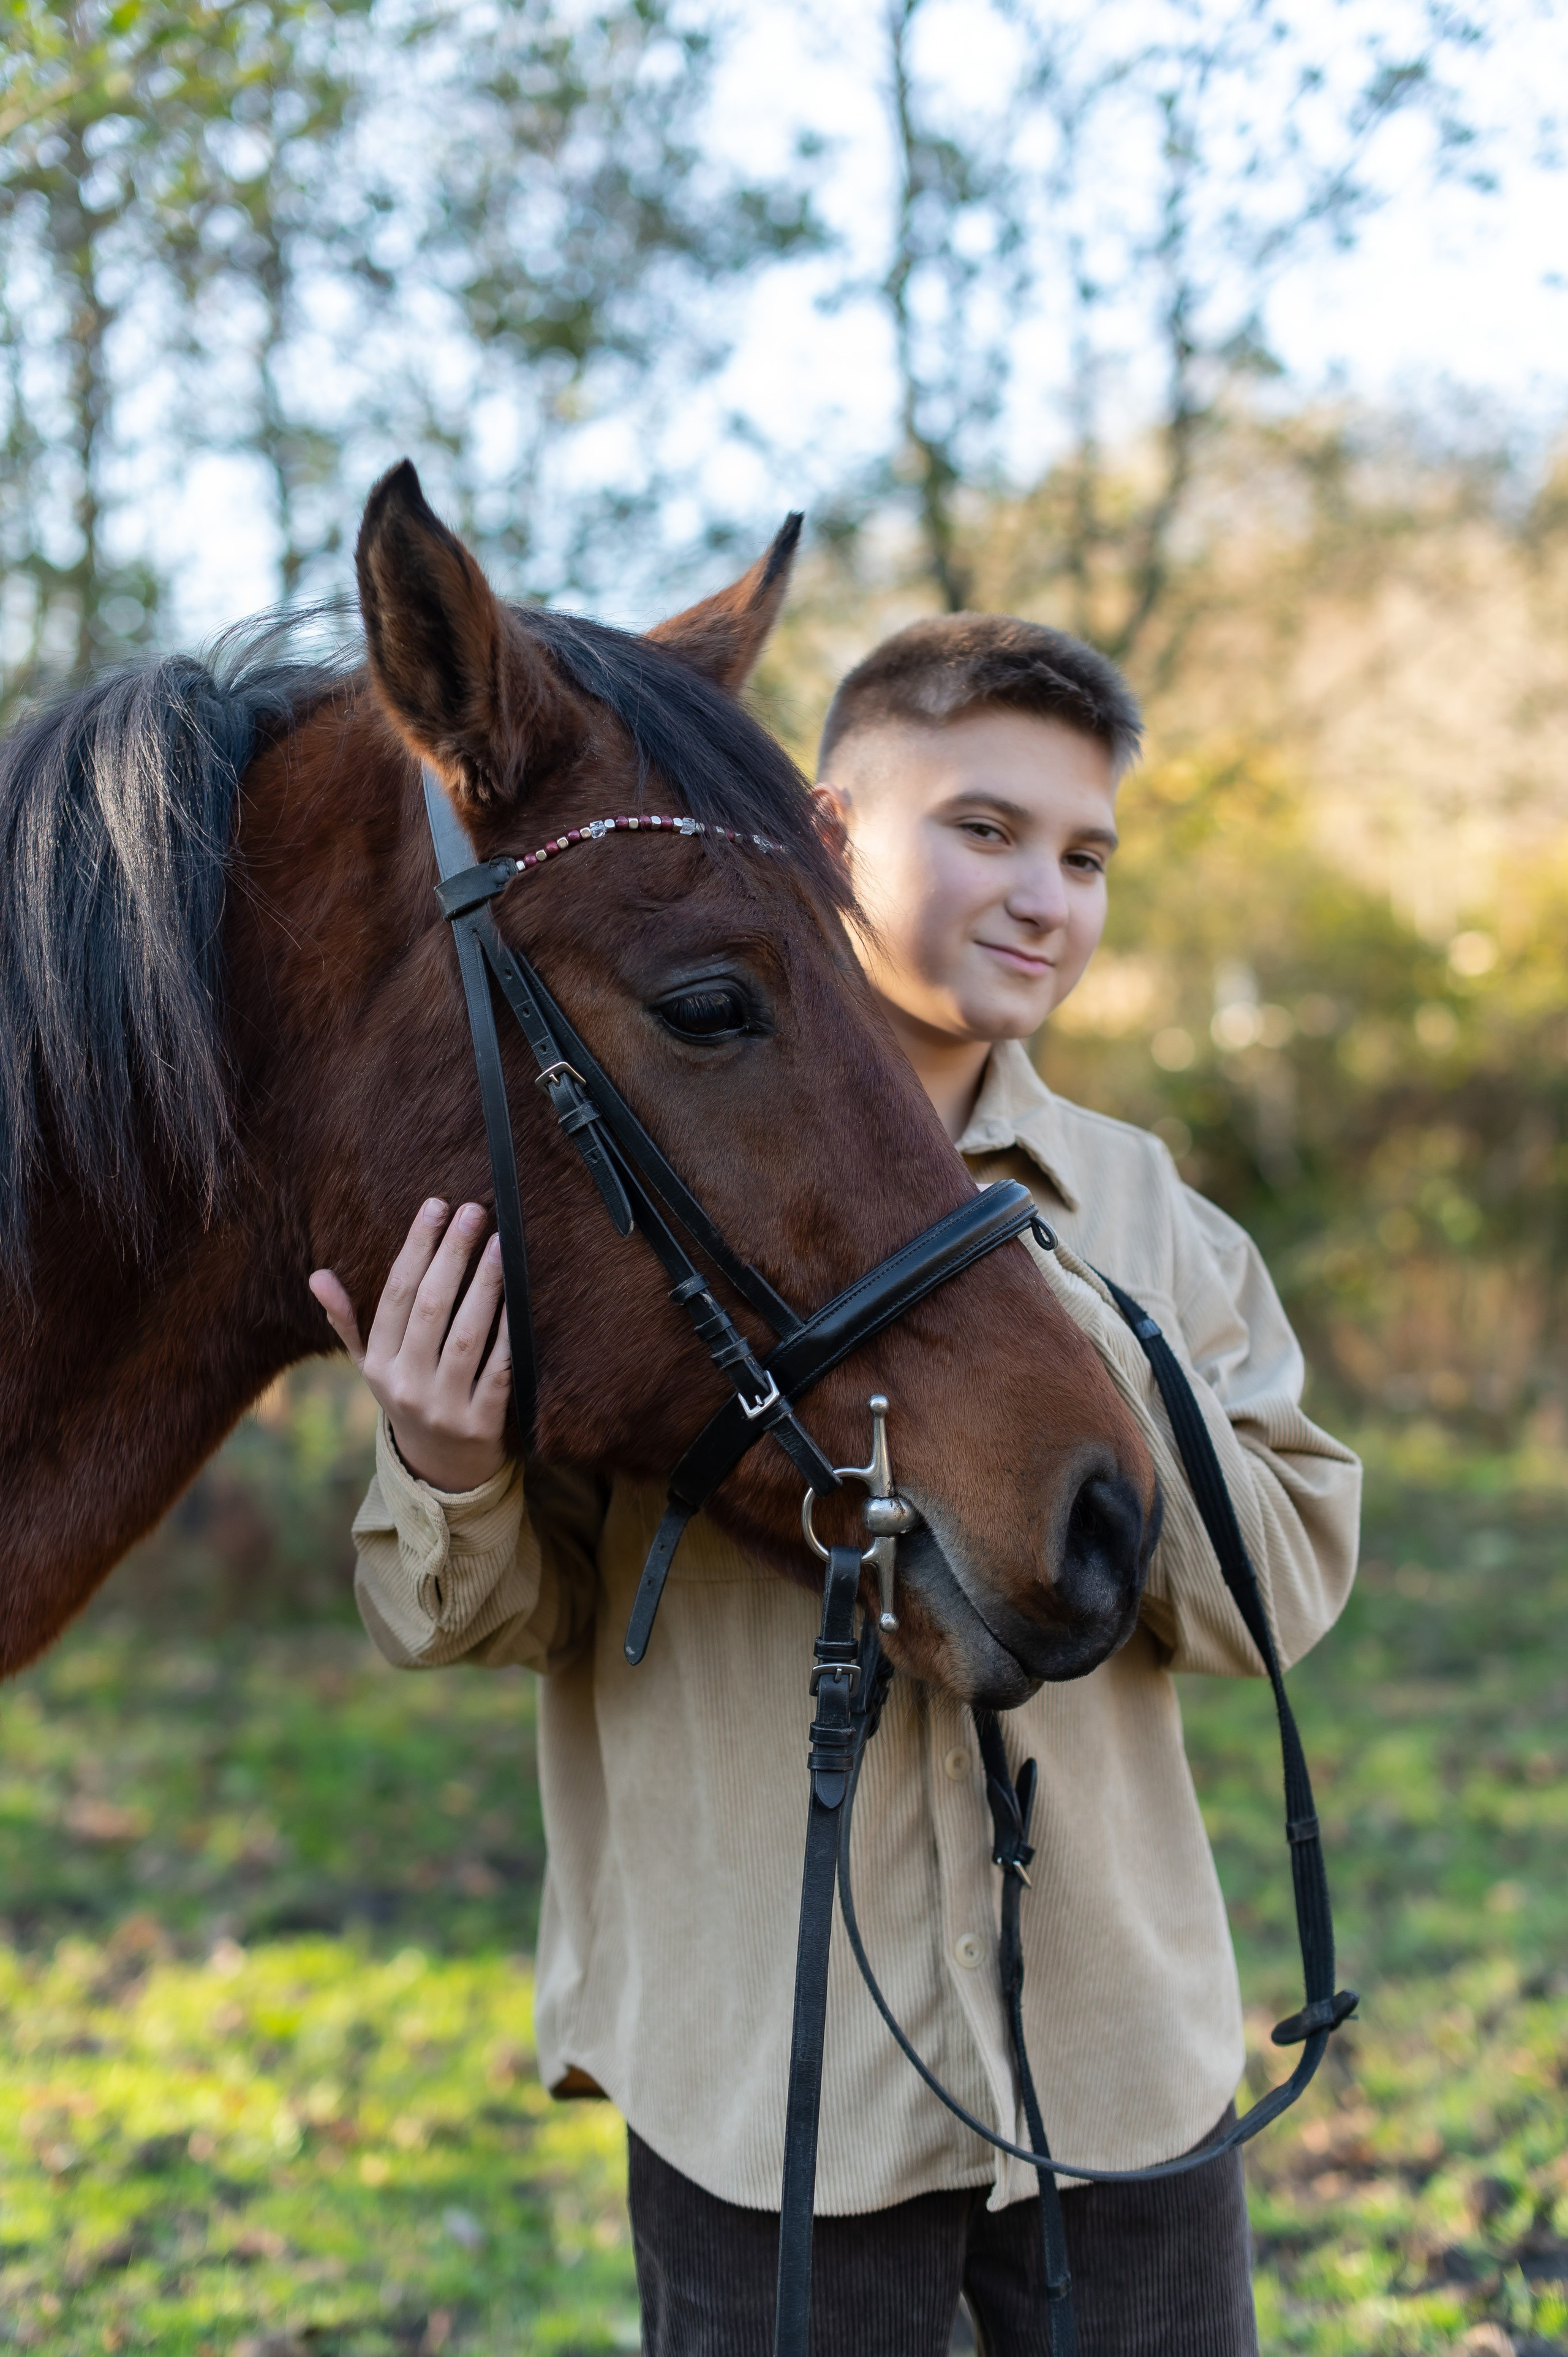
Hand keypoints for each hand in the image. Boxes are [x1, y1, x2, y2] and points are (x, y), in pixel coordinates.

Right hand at [309, 1198, 512, 1491]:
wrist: (440, 1471)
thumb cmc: (408, 1397)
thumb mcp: (371, 1366)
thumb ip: (348, 1321)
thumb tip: (317, 1276)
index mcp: (378, 1363)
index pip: (396, 1295)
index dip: (416, 1248)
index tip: (435, 1207)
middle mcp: (406, 1384)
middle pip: (431, 1308)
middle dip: (453, 1255)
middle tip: (475, 1211)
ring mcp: (444, 1406)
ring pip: (466, 1336)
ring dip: (484, 1286)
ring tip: (501, 1244)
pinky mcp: (482, 1424)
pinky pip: (498, 1369)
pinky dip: (509, 1334)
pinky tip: (519, 1299)